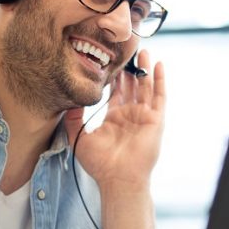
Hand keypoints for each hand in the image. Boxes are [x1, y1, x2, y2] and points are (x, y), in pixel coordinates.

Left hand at [64, 49, 165, 189]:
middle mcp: (130, 116)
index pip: (116, 92)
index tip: (109, 59)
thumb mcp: (79, 138)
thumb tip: (69, 100)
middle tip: (125, 49)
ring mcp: (144, 117)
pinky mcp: (156, 120)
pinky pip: (160, 97)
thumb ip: (73, 118)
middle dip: (130, 68)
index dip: (114, 77)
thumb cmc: (99, 164)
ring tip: (142, 50)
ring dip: (145, 69)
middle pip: (132, 86)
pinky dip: (160, 80)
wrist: (118, 178)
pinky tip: (158, 65)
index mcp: (114, 119)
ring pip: (146, 87)